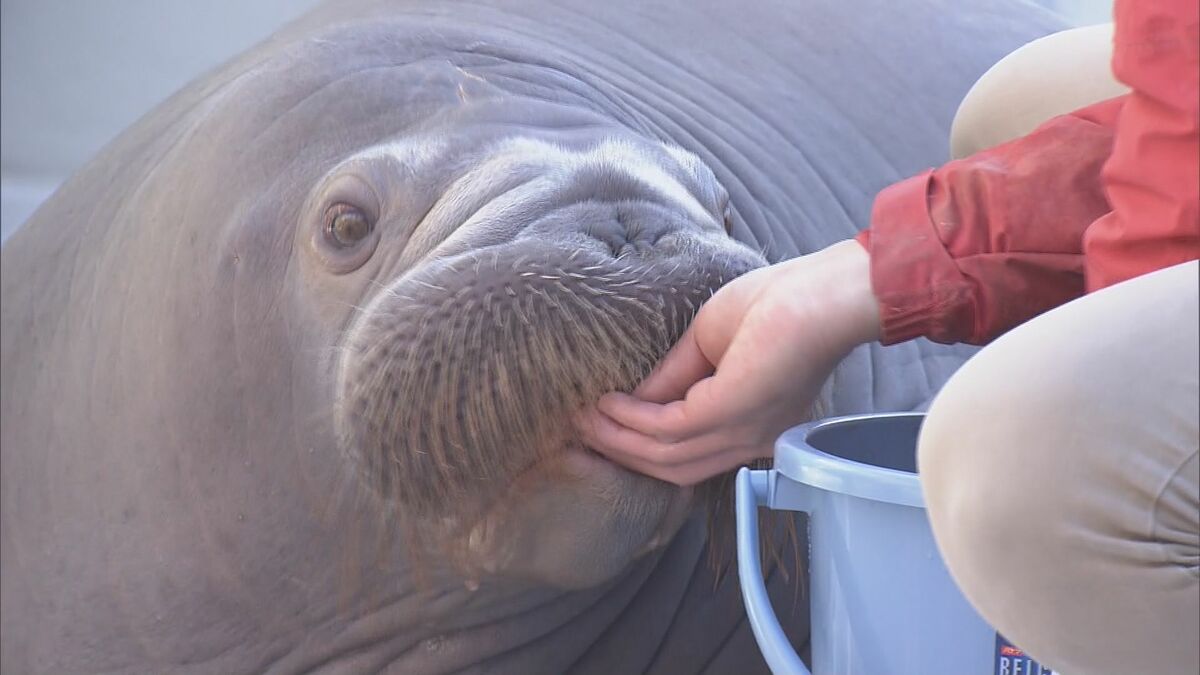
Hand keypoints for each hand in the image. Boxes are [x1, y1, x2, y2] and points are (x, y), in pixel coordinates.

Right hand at [576, 239, 880, 484]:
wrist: (823, 292)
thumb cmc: (781, 303)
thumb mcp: (711, 342)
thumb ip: (676, 377)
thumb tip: (634, 401)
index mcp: (752, 427)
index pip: (689, 452)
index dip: (640, 444)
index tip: (601, 427)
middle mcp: (748, 440)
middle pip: (673, 467)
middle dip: (622, 451)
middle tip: (582, 432)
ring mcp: (742, 431)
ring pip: (666, 456)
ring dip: (619, 439)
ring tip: (586, 419)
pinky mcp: (730, 412)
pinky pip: (668, 428)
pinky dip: (633, 421)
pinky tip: (609, 404)